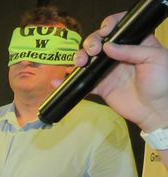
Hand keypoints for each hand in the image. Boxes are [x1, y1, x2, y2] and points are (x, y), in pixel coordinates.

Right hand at [73, 12, 167, 131]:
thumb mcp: (155, 59)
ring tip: (80, 62)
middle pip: (98, 42)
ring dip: (80, 57)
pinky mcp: (100, 87)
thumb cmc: (162, 82)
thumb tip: (108, 46)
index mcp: (135, 43)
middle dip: (91, 42)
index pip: (119, 28)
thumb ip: (132, 50)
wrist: (156, 110)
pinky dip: (69, 81)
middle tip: (93, 51)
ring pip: (88, 59)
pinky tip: (60, 80)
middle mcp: (119, 55)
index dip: (109, 25)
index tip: (105, 32)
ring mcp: (108, 71)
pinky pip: (82, 82)